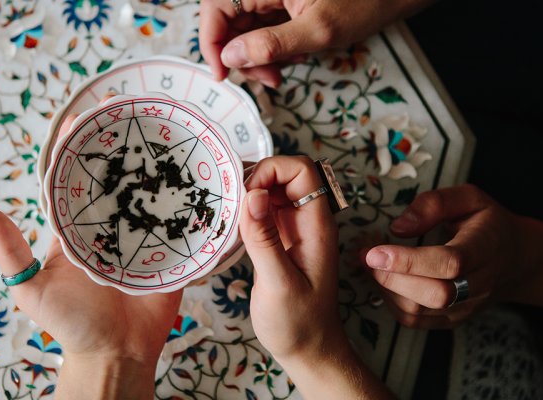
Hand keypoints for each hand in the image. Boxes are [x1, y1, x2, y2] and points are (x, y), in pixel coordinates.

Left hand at [0, 105, 182, 398]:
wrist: (115, 353)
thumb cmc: (70, 323)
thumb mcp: (33, 288)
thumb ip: (12, 252)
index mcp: (76, 228)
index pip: (75, 179)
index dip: (77, 147)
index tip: (83, 116)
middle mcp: (109, 225)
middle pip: (115, 177)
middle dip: (122, 144)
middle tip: (131, 111)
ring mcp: (141, 236)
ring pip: (148, 192)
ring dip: (155, 164)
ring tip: (166, 132)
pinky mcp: (168, 251)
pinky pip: (178, 221)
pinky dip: (186, 201)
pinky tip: (194, 174)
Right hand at [199, 0, 429, 86]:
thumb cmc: (364, 3)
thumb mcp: (318, 30)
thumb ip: (271, 45)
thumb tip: (232, 59)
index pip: (215, 8)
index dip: (212, 42)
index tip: (222, 73)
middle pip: (228, 21)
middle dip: (242, 55)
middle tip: (269, 79)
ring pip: (245, 28)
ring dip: (257, 56)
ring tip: (284, 70)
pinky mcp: (283, 2)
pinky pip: (263, 27)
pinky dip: (271, 48)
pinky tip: (292, 57)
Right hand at [240, 156, 392, 398]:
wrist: (308, 348)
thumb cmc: (298, 323)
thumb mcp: (278, 284)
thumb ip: (264, 239)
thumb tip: (251, 194)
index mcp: (316, 225)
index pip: (302, 171)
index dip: (272, 171)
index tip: (246, 195)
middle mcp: (307, 221)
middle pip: (286, 175)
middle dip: (256, 178)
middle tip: (232, 204)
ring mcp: (294, 229)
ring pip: (273, 190)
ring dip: (249, 194)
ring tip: (227, 213)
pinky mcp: (280, 239)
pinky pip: (264, 211)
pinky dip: (246, 211)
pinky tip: (230, 226)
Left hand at [364, 184, 542, 326]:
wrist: (516, 259)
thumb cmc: (487, 223)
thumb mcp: (469, 197)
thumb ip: (434, 204)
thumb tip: (397, 228)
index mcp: (486, 247)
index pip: (450, 262)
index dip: (409, 261)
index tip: (375, 252)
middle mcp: (480, 283)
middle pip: (435, 294)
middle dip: (392, 278)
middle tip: (366, 256)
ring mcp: (467, 307)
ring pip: (420, 311)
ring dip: (386, 289)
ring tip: (372, 264)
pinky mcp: (452, 320)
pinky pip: (415, 320)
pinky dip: (391, 302)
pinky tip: (384, 279)